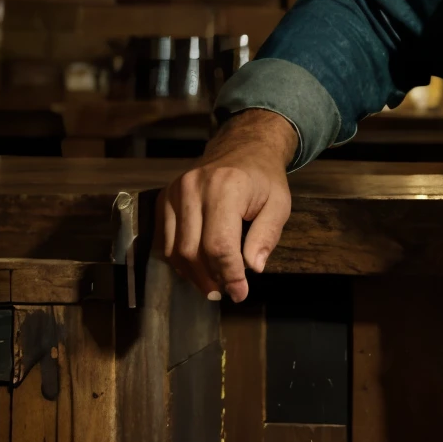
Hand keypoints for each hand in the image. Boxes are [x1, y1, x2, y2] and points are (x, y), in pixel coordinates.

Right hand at [160, 109, 296, 302]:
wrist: (244, 147)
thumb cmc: (264, 179)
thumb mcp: (279, 204)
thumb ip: (267, 235)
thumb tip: (252, 268)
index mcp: (226, 187)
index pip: (219, 244)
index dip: (229, 274)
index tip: (240, 293)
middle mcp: (193, 188)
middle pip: (191, 251)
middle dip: (210, 278)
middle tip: (226, 291)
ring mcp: (173, 192)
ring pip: (173, 250)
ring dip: (192, 274)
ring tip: (213, 284)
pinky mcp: (163, 198)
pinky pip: (164, 240)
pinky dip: (179, 260)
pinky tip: (197, 268)